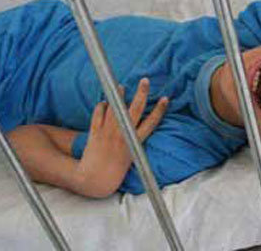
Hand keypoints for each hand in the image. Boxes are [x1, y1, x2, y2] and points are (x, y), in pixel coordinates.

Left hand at [77, 78, 167, 196]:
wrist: (96, 179)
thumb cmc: (116, 170)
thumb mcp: (131, 156)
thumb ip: (134, 141)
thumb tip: (139, 127)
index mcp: (134, 142)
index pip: (151, 123)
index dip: (159, 110)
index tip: (165, 98)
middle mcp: (123, 135)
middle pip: (134, 110)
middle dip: (141, 94)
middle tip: (145, 81)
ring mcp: (108, 133)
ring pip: (115, 109)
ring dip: (118, 96)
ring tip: (121, 86)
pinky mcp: (95, 133)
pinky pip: (98, 115)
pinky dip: (101, 107)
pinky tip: (104, 103)